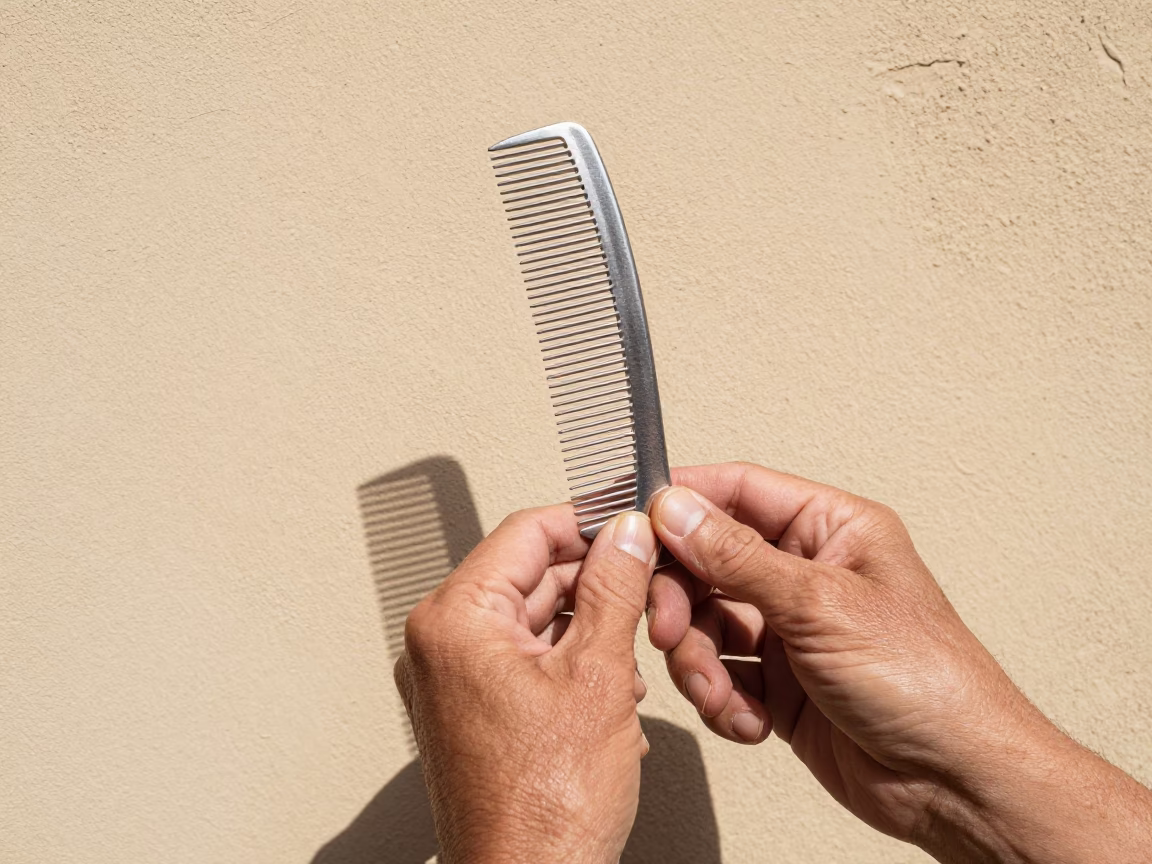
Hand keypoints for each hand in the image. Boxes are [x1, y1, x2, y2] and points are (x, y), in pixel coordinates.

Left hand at [394, 506, 656, 863]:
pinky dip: (573, 661)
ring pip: (533, 618)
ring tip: (636, 647)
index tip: (628, 517)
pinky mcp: (474, 711)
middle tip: (648, 580)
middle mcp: (441, 646)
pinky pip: (526, 658)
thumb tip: (626, 535)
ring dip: (590, 625)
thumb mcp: (598, 677)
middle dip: (595, 580)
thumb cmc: (545, 809)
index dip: (586, 520)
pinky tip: (613, 687)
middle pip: (529, 574)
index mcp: (453, 622)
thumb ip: (614, 591)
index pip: (525, 533)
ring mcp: (454, 682)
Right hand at [646, 462, 1151, 862]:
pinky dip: (722, 699)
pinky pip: (721, 675)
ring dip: (697, 660)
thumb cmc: (924, 681)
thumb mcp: (820, 604)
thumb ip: (737, 557)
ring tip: (717, 691)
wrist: (954, 782)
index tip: (633, 523)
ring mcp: (791, 629)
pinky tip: (749, 720)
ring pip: (705, 623)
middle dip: (679, 599)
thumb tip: (676, 510)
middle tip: (665, 628)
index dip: (682, 503)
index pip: (738, 492)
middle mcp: (806, 574)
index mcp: (831, 530)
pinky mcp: (780, 684)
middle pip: (707, 562)